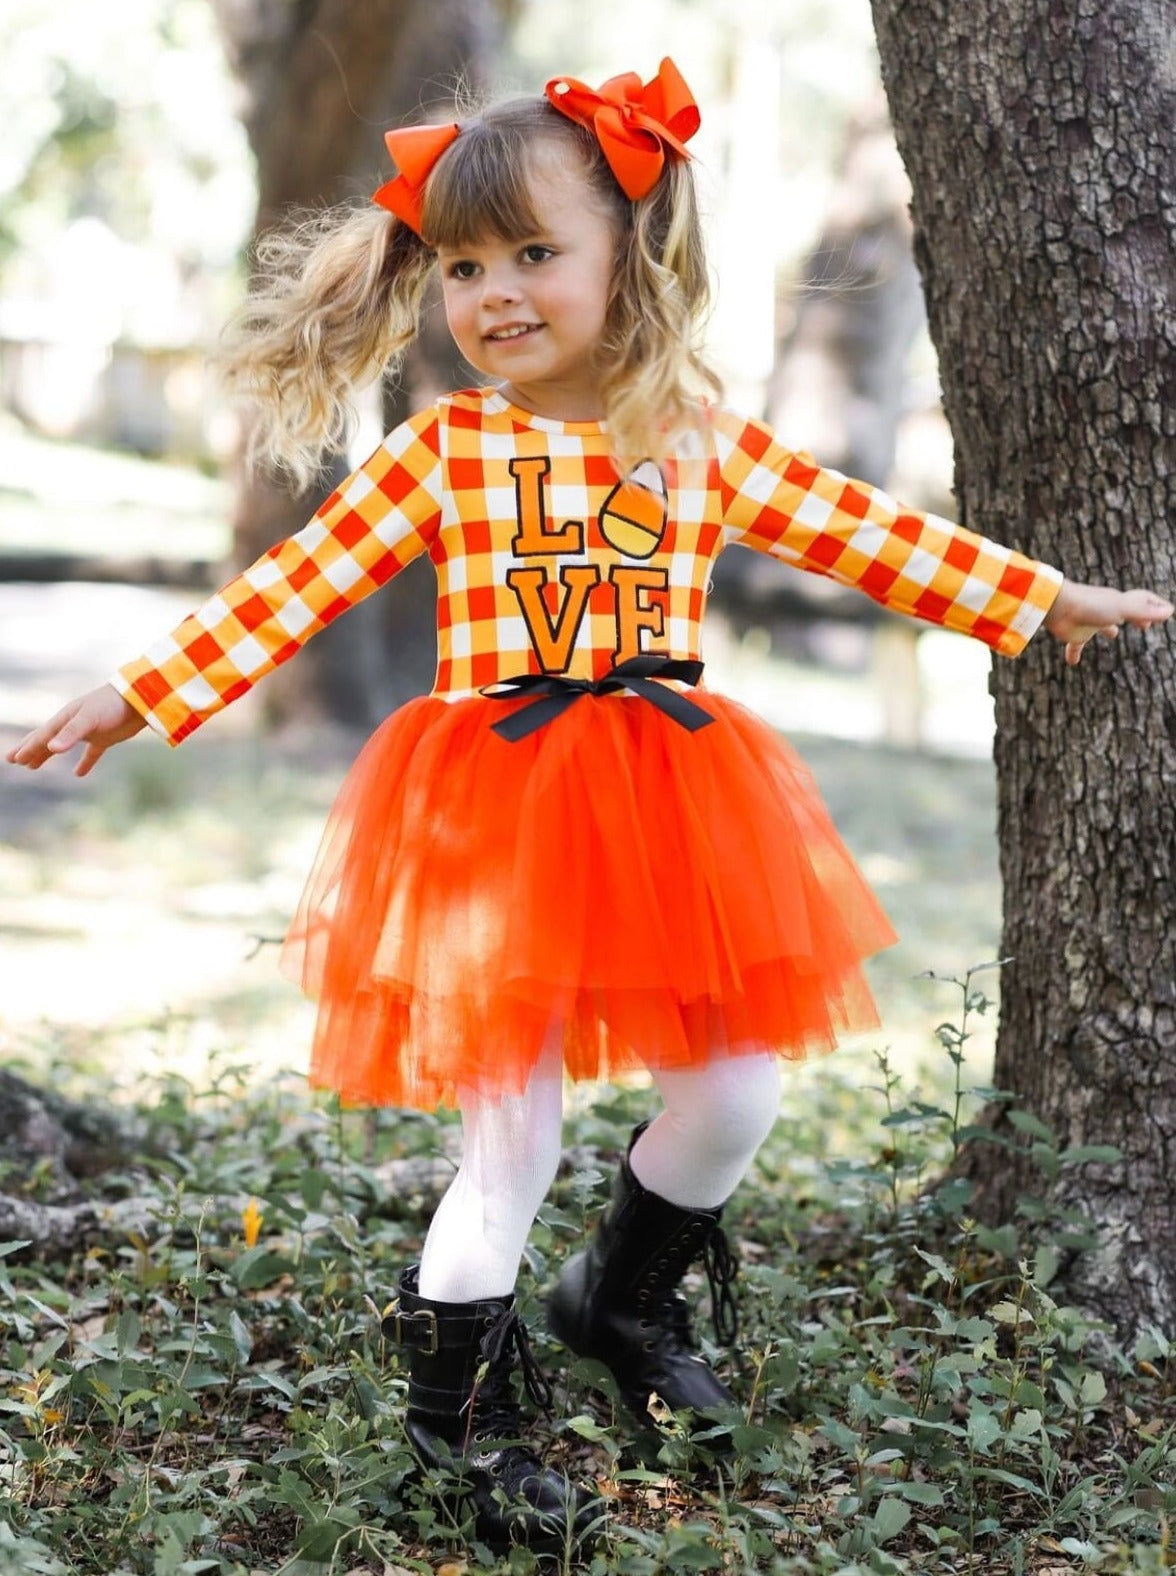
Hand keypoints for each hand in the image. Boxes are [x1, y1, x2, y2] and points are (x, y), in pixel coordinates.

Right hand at [5, 685, 146, 776]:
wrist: (141, 700)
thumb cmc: (112, 705)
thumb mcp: (89, 718)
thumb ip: (70, 733)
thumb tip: (51, 748)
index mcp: (67, 718)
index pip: (42, 736)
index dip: (28, 748)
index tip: (12, 759)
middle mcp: (74, 724)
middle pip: (47, 739)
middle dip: (30, 749)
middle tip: (13, 760)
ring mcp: (90, 731)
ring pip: (63, 745)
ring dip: (47, 755)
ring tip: (34, 766)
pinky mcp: (106, 738)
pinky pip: (91, 753)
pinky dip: (85, 763)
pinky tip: (78, 774)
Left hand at [1043, 581, 1172, 665]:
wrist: (1058, 607)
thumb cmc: (1092, 605)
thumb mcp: (1124, 608)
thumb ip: (1146, 611)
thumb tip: (1170, 611)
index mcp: (1118, 602)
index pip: (1141, 601)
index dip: (1154, 606)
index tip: (1165, 612)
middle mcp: (1105, 610)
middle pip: (1122, 612)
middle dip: (1135, 617)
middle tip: (1144, 625)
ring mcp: (1089, 622)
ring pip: (1101, 626)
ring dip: (1107, 629)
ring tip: (1113, 635)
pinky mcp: (1074, 635)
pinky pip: (1075, 646)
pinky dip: (1074, 654)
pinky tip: (1073, 664)